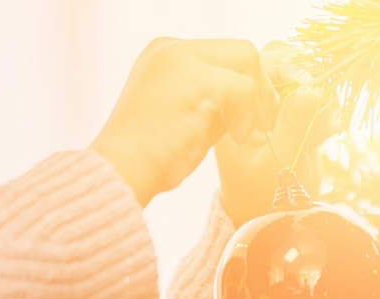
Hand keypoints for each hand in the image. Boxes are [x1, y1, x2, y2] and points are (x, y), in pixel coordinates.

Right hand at [91, 38, 278, 205]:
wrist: (121, 171)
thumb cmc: (151, 154)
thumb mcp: (185, 112)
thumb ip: (214, 97)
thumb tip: (258, 95)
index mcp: (165, 53)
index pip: (226, 53)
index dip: (246, 84)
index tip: (250, 118)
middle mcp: (171, 47)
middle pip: (241, 51)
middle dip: (258, 88)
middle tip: (258, 125)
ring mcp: (182, 59)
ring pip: (247, 62)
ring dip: (255, 103)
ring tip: (242, 135)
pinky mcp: (197, 79)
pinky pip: (244, 89)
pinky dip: (248, 117)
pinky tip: (237, 139)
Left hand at [215, 42, 341, 225]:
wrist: (263, 218)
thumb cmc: (259, 196)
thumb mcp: (278, 162)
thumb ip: (294, 126)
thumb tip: (312, 88)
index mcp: (233, 103)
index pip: (259, 63)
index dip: (289, 68)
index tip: (310, 89)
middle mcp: (251, 98)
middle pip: (285, 60)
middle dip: (309, 78)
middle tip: (323, 105)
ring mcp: (273, 104)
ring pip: (304, 76)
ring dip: (322, 95)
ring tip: (329, 124)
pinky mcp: (294, 114)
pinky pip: (315, 96)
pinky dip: (327, 108)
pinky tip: (330, 129)